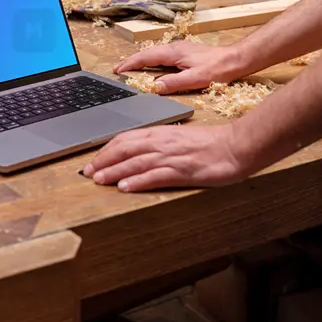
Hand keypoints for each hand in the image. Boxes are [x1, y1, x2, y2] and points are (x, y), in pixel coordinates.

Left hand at [82, 123, 250, 191]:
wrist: (235, 146)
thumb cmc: (210, 144)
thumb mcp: (179, 138)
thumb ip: (159, 144)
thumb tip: (139, 152)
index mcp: (160, 133)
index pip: (125, 139)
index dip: (106, 149)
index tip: (93, 159)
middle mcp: (161, 143)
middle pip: (124, 150)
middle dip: (103, 160)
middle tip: (87, 172)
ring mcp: (170, 157)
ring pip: (134, 163)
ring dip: (113, 171)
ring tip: (98, 179)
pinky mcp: (181, 171)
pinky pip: (154, 176)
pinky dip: (137, 181)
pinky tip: (125, 187)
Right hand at [114, 42, 244, 93]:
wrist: (236, 60)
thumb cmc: (218, 69)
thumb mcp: (195, 79)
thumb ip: (173, 83)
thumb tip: (154, 86)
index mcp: (173, 52)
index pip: (145, 57)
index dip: (130, 63)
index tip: (117, 70)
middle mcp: (174, 47)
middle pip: (147, 53)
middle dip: (131, 61)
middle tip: (118, 70)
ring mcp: (180, 49)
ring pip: (154, 53)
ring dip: (141, 60)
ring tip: (130, 69)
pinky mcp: (185, 52)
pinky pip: (162, 55)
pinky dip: (151, 60)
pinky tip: (151, 66)